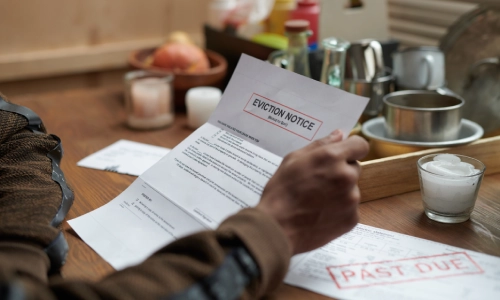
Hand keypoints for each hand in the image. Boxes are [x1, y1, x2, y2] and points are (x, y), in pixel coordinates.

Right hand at [256, 130, 368, 253]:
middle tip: (319, 182)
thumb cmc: (280, 192)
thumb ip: (320, 145)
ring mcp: (351, 199)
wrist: (277, 228)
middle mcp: (346, 176)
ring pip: (351, 189)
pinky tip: (320, 213)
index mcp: (332, 157)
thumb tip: (339, 135)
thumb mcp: (292, 160)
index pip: (360, 145)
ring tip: (316, 201)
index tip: (343, 154)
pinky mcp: (352, 219)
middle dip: (341, 171)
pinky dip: (339, 210)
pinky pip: (350, 208)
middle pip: (355, 168)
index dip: (351, 148)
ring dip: (340, 192)